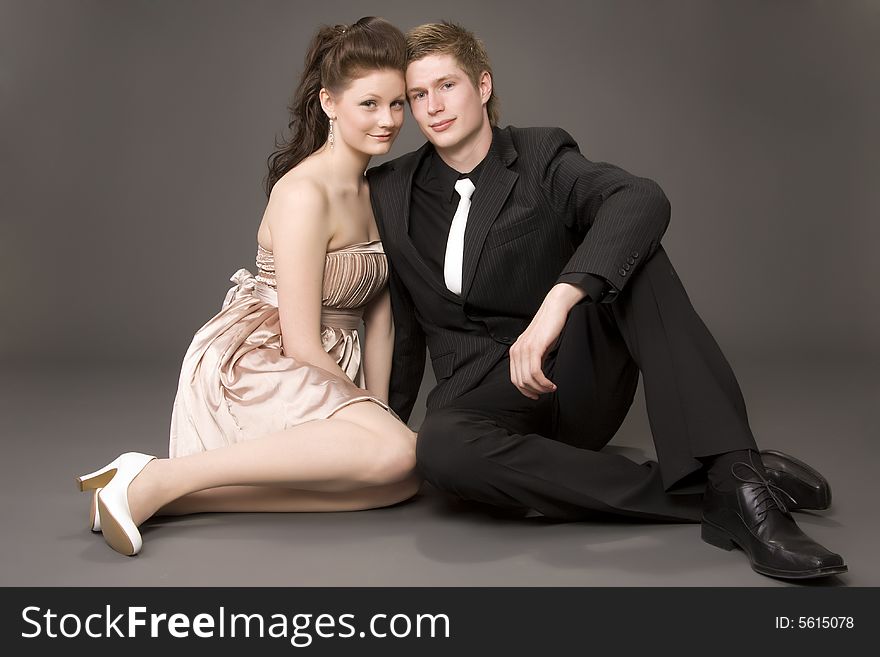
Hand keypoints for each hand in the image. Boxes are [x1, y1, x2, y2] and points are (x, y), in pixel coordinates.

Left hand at [509, 283, 585, 399]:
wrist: (554, 309)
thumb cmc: (549, 328)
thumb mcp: (539, 347)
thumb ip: (534, 360)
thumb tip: (536, 377)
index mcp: (515, 351)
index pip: (514, 379)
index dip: (525, 391)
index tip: (537, 395)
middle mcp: (516, 350)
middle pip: (519, 382)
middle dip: (534, 392)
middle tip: (547, 391)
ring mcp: (524, 349)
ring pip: (527, 379)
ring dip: (540, 388)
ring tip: (551, 388)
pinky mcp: (534, 347)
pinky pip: (535, 372)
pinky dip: (543, 382)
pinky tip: (551, 383)